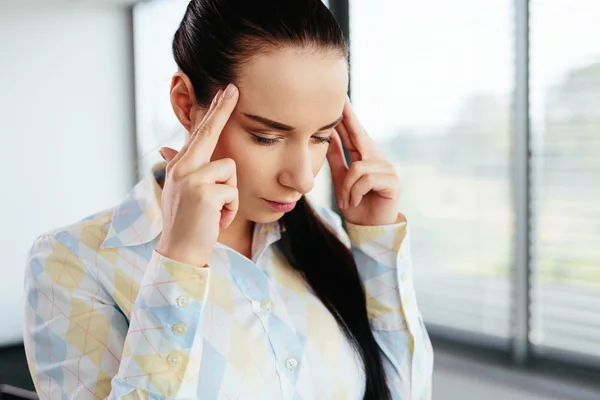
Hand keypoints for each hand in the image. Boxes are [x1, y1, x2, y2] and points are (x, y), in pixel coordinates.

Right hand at [156, 84, 238, 266]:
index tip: (226, 92)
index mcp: (180, 165)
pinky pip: (233, 192)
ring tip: (216, 211)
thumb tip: (167, 145)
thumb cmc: (188, 222)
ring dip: (231, 195)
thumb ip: (182, 166)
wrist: (179, 251)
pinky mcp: (204, 192)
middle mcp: (182, 166)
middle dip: (222, 110)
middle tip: (234, 89)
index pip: (199, 133)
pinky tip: (216, 219)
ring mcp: (191, 178)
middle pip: (208, 132)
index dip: (213, 112)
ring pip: (231, 170)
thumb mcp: (183, 191)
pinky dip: (231, 209)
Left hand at [327, 97, 400, 225]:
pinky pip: (365, 179)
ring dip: (346, 187)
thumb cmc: (355, 204)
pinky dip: (354, 192)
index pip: (353, 132)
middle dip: (349, 118)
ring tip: (345, 201)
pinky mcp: (392, 181)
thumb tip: (326, 135)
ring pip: (358, 167)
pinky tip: (354, 202)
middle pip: (359, 135)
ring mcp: (387, 168)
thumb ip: (336, 158)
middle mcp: (377, 158)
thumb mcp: (341, 179)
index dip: (346, 115)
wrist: (368, 228)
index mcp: (364, 156)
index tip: (339, 97)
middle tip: (340, 99)